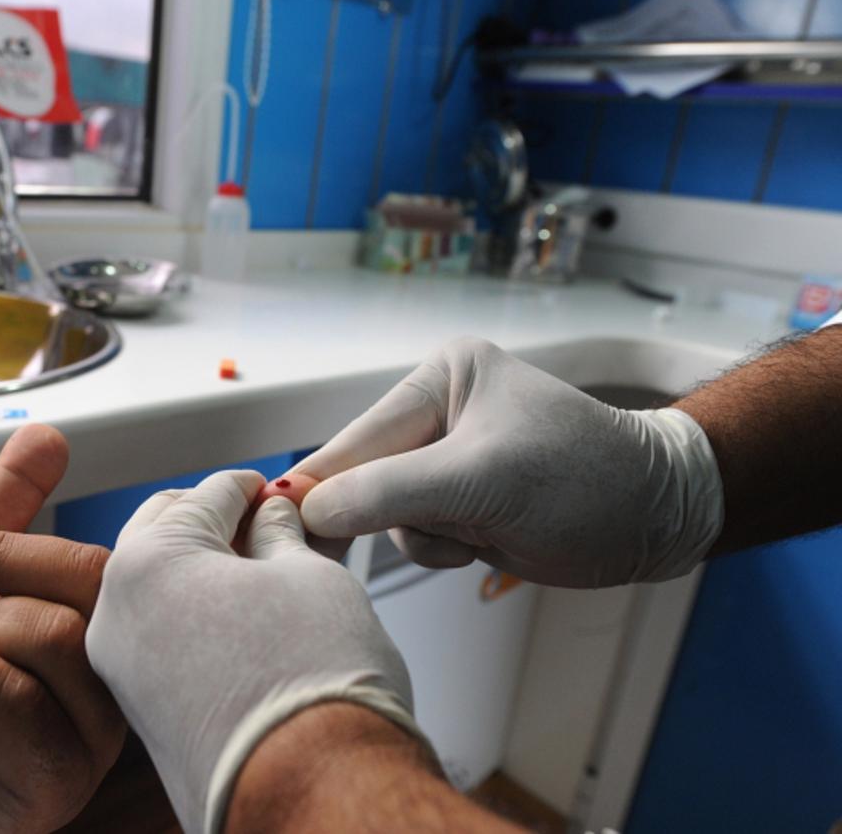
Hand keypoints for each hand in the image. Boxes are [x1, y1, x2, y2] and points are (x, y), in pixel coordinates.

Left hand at [0, 424, 124, 832]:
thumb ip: (4, 501)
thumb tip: (46, 438)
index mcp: (89, 640)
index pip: (104, 574)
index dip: (22, 555)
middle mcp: (100, 695)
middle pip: (83, 609)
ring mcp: (79, 749)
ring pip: (53, 649)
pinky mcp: (44, 792)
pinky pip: (22, 710)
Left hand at [86, 471, 421, 833]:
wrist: (312, 797)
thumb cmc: (315, 690)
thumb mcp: (310, 576)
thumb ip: (280, 534)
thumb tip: (271, 517)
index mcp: (150, 560)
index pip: (209, 494)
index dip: (254, 487)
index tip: (275, 490)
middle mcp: (117, 611)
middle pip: (165, 533)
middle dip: (216, 520)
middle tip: (270, 524)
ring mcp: (122, 668)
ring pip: (158, 587)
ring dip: (202, 568)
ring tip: (263, 571)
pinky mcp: (140, 712)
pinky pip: (159, 636)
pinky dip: (194, 615)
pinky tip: (243, 618)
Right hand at [295, 337, 724, 586]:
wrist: (658, 518)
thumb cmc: (585, 478)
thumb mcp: (483, 479)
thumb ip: (390, 491)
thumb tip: (308, 510)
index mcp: (439, 379)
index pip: (356, 439)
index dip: (318, 485)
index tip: (274, 526)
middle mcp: (436, 413)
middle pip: (361, 477)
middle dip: (377, 514)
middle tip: (343, 553)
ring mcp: (446, 462)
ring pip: (384, 514)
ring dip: (420, 535)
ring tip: (473, 533)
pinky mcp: (460, 503)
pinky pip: (415, 534)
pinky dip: (440, 548)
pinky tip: (481, 544)